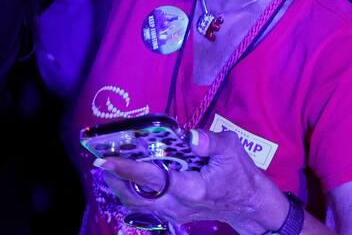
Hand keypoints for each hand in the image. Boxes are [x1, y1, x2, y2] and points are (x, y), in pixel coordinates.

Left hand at [97, 128, 288, 227]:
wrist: (250, 205)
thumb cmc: (241, 174)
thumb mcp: (232, 150)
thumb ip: (211, 142)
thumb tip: (190, 136)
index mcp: (191, 189)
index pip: (152, 179)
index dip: (127, 169)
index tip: (106, 160)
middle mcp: (177, 205)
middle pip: (135, 196)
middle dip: (116, 179)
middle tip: (101, 160)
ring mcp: (174, 213)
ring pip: (137, 203)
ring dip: (121, 186)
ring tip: (110, 168)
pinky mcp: (173, 215)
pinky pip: (145, 205)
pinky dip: (132, 192)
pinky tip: (128, 179)